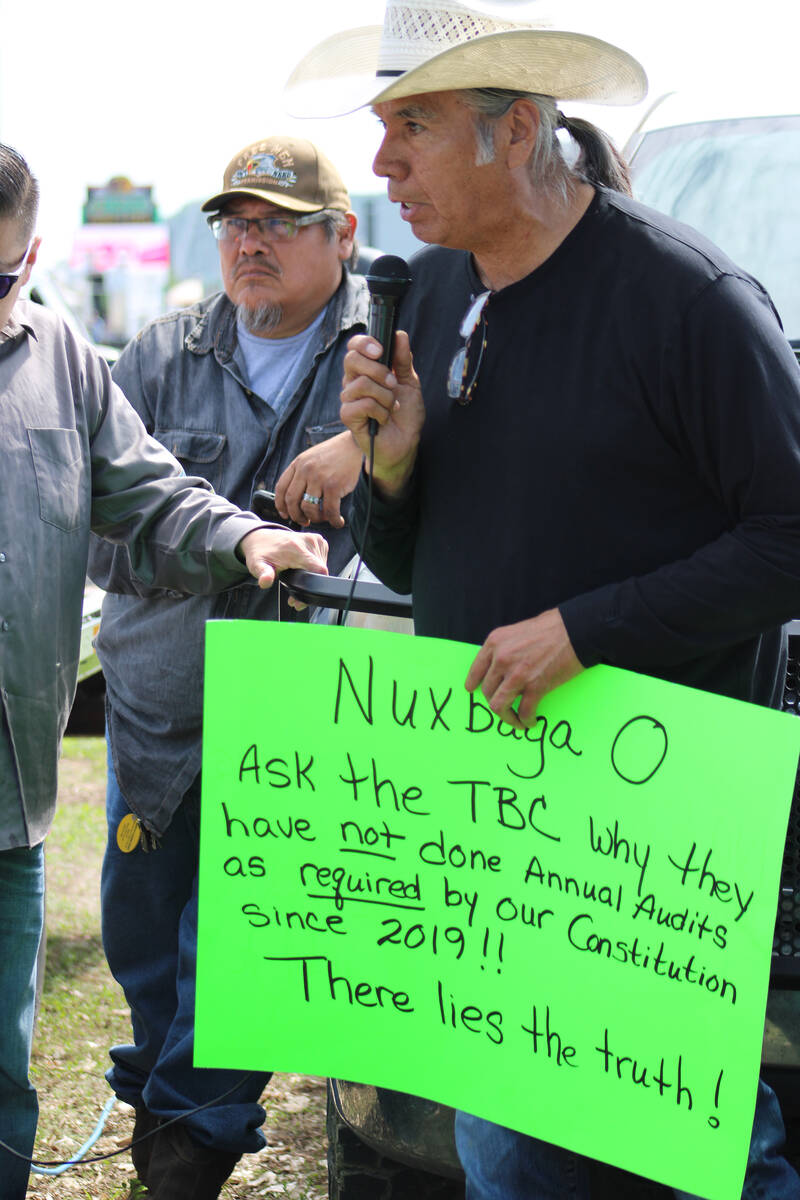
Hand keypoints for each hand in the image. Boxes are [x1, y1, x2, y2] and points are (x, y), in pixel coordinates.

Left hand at [238, 527, 328, 598]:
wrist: (261, 538)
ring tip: (297, 579)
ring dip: (312, 577)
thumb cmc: (261, 553)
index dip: (313, 588)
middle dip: (309, 586)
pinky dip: (313, 568)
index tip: (301, 598)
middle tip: (293, 594)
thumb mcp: (257, 565)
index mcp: (296, 548)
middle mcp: (308, 541)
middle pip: (321, 572)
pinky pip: (322, 560)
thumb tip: (265, 581)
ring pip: (322, 568)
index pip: (318, 570)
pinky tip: (301, 568)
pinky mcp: (319, 541)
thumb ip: (263, 574)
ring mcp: (315, 540)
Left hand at [274, 432, 362, 528]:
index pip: (281, 488)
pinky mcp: (334, 486)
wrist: (353, 445)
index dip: (281, 506)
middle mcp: (306, 470)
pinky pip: (330, 511)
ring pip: (308, 508)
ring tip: (323, 518)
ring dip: (315, 518)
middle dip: (296, 516)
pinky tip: (338, 522)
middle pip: (291, 501)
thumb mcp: (310, 459)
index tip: (286, 515)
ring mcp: (319, 478)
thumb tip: (295, 501)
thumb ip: (301, 474)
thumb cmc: (333, 455)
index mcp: (298, 464)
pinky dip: (334, 521)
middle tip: (304, 521)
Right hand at [340, 331, 424, 496]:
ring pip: (361, 383)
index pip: (354, 347)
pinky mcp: (348, 416)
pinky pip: (362, 404)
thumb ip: (403, 360)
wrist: (405, 443)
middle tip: (393, 384)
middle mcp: (353, 381)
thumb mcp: (409, 382)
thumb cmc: (405, 414)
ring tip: (393, 407)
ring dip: (385, 396)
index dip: (365, 343)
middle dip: (378, 370)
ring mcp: (349, 399)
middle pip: (352, 359)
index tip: (381, 350)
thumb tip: (399, 335)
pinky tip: (384, 418)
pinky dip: (380, 411)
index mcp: (366, 370)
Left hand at [465, 608, 583, 728]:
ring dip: (506, 717)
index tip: (472, 690)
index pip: (476, 669)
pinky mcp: (536, 687)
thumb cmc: (551, 627)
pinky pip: (524, 711)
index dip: (473, 682)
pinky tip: (530, 722)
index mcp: (495, 642)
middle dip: (495, 702)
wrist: (576, 630)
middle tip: (505, 707)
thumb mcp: (517, 631)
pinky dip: (525, 721)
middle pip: (488, 691)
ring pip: (499, 705)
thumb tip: (501, 667)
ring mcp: (517, 674)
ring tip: (515, 721)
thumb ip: (505, 648)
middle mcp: (501, 659)